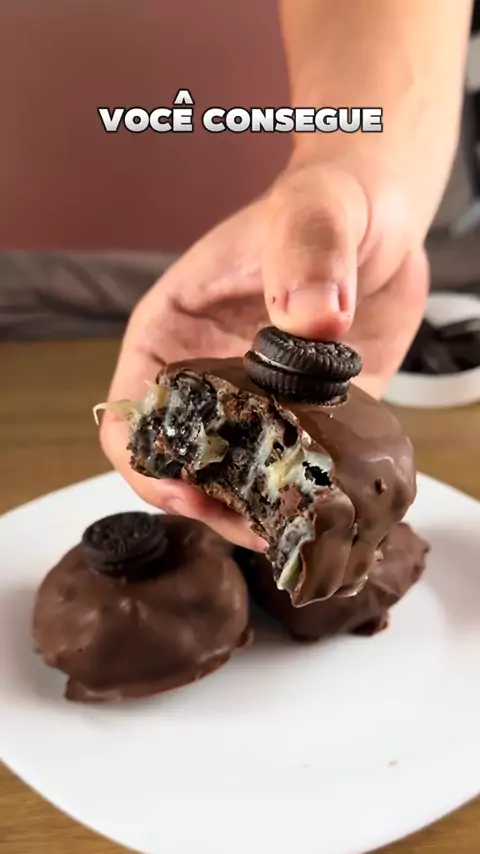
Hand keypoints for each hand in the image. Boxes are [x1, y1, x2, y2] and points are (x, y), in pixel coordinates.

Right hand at [100, 152, 428, 547]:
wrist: (382, 219)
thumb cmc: (326, 202)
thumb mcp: (311, 211)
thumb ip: (306, 253)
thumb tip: (312, 317)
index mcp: (173, 333)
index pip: (131, 414)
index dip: (147, 463)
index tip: (191, 490)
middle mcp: (207, 376)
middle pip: (179, 463)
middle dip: (204, 504)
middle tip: (253, 527)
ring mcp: (259, 403)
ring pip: (235, 477)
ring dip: (254, 510)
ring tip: (291, 530)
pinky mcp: (310, 418)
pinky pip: (297, 471)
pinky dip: (305, 496)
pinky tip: (327, 507)